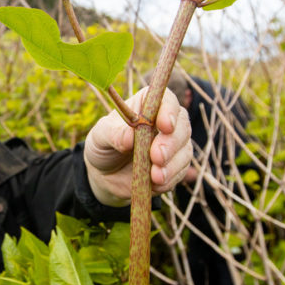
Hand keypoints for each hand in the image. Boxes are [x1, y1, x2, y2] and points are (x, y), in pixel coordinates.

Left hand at [84, 87, 191, 206]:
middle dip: (172, 142)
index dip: (169, 110)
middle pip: (182, 125)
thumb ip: (114, 134)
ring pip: (184, 150)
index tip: (164, 125)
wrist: (104, 175)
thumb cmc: (103, 146)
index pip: (166, 100)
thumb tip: (130, 136)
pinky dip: (170, 179)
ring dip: (172, 165)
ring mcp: (173, 145)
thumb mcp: (100, 136)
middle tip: (157, 156)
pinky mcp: (175, 166)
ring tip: (155, 176)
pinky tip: (156, 184)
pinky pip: (180, 172)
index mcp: (147, 105)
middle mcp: (164, 122)